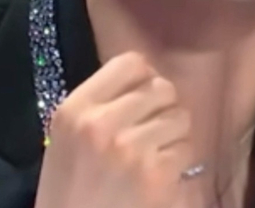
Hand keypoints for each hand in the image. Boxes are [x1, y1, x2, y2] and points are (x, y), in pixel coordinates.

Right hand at [34, 51, 193, 207]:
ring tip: (155, 157)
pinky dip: (178, 165)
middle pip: (162, 87)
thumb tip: (147, 78)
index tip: (143, 98)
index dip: (144, 78)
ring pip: (180, 117)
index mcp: (75, 108)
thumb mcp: (69, 138)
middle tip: (153, 132)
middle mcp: (101, 123)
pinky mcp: (155, 176)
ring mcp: (130, 149)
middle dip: (164, 108)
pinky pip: (185, 150)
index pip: (131, 63)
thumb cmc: (70, 192)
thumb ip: (102, 104)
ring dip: (174, 136)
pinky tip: (159, 180)